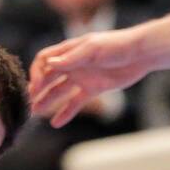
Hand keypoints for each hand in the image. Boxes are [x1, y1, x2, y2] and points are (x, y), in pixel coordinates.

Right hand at [29, 28, 150, 126]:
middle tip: (28, 102)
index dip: (37, 73)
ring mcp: (81, 77)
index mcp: (69, 51)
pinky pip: (75, 103)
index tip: (35, 86)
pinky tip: (56, 123)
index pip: (44, 61)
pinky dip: (66, 113)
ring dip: (47, 101)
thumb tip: (49, 65)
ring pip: (58, 91)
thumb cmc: (117, 45)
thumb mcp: (92, 50)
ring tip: (35, 113)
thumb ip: (71, 58)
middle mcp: (72, 64)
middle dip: (37, 89)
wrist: (141, 54)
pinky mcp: (93, 89)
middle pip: (48, 77)